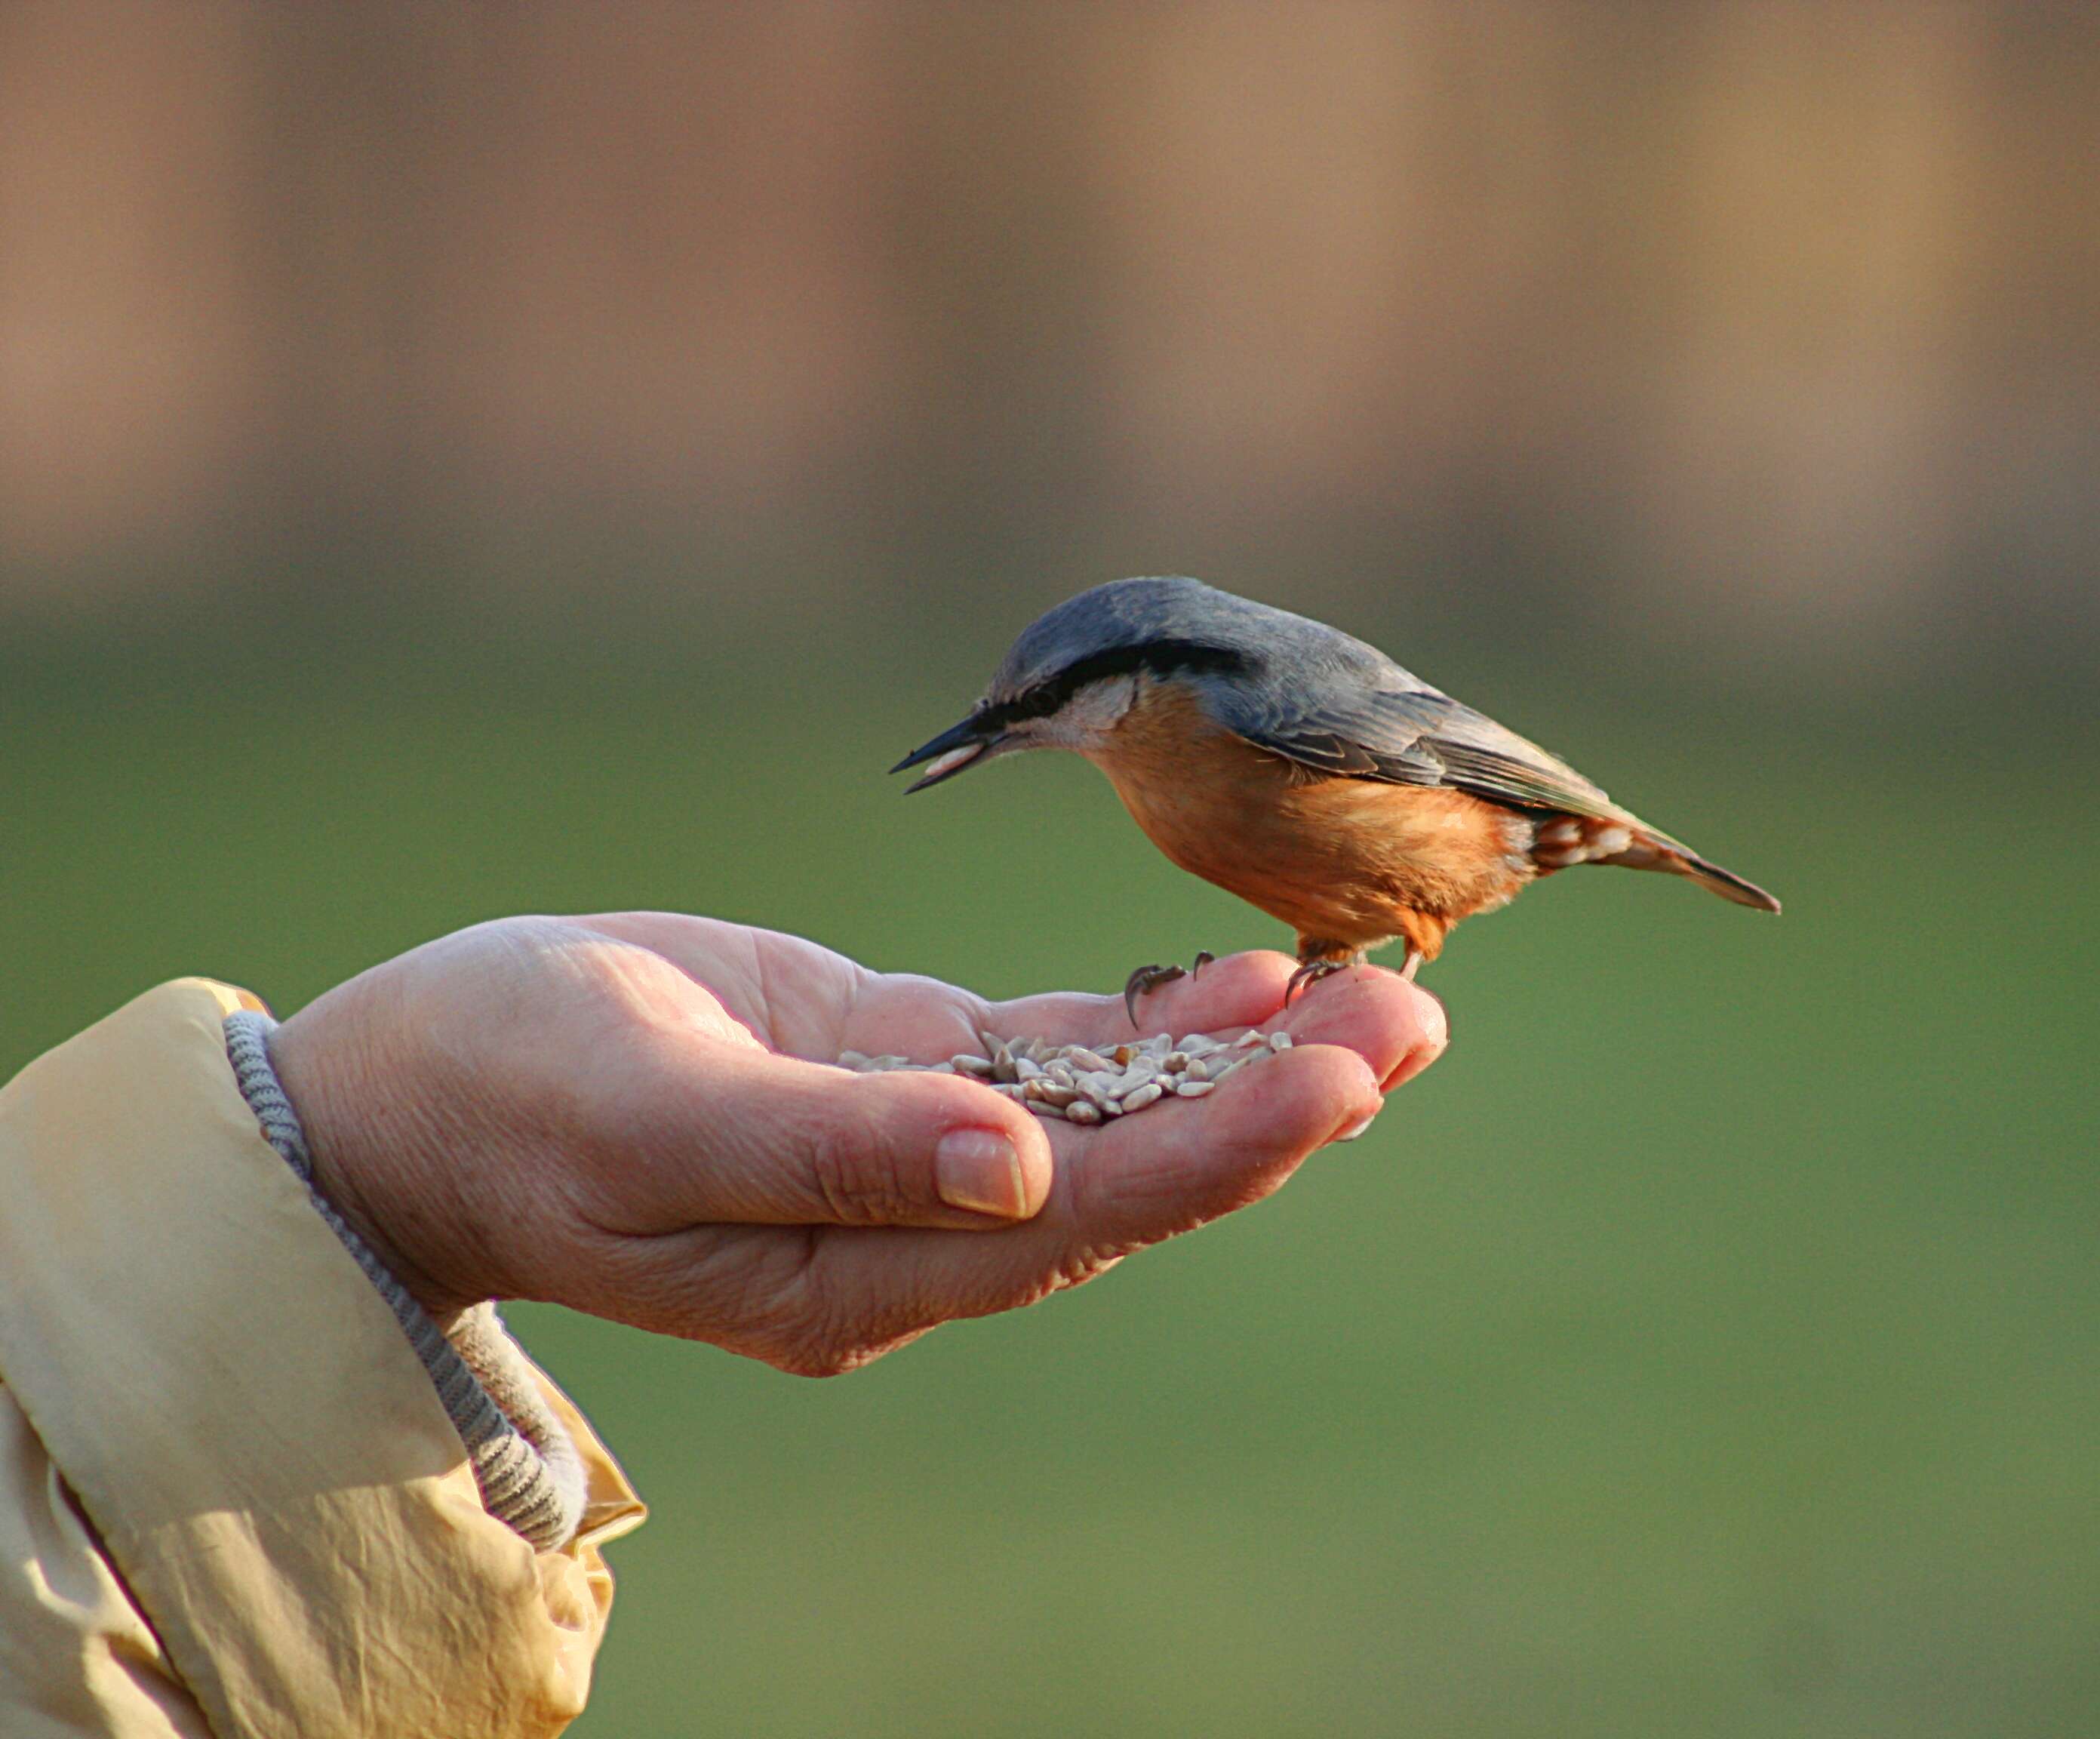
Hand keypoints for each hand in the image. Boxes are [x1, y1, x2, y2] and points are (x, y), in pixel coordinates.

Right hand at [266, 913, 1445, 1373]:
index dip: (1220, 1144)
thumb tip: (1020, 1161)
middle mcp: (915, 1231)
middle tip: (1417, 1011)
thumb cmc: (507, 1093)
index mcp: (860, 1271)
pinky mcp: (900, 1073)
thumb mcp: (652, 1112)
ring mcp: (915, 1155)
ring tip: (1380, 980)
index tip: (1345, 1073)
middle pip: (1136, 1171)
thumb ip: (834, 1145)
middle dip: (1280, 1096)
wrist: (414, 1088)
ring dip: (1244, 1052)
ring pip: (1117, 1110)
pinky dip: (1151, 1020)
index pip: (1084, 1213)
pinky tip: (1247, 974)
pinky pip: (1055, 1056)